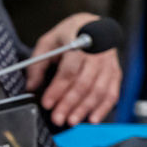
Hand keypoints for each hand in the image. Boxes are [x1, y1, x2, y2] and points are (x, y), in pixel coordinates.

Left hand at [25, 12, 120, 126]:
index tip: (46, 103)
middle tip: (57, 118)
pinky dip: (103, 108)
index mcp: (78, 43)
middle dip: (69, 104)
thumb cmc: (68, 34)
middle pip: (83, 84)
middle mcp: (97, 54)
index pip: (68, 71)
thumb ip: (37, 65)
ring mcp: (108, 64)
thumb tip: (31, 87)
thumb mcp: (47, 43)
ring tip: (71, 122)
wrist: (93, 24)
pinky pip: (112, 93)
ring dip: (84, 109)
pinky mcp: (115, 73)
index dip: (57, 89)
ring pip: (98, 91)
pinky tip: (92, 119)